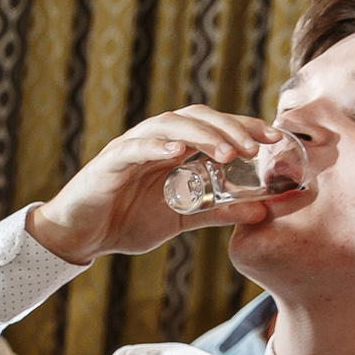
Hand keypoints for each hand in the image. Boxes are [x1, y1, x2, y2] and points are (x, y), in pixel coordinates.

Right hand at [25, 104, 290, 265]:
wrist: (79, 237)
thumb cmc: (125, 222)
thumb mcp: (182, 217)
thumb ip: (218, 211)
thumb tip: (263, 212)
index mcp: (172, 149)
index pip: (214, 126)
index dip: (245, 127)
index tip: (275, 139)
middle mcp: (154, 140)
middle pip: (196, 117)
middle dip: (229, 128)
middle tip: (257, 146)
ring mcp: (131, 147)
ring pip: (170, 125)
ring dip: (202, 136)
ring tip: (227, 153)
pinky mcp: (109, 161)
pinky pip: (135, 147)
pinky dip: (156, 146)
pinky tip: (177, 152)